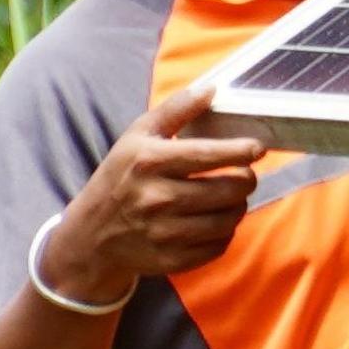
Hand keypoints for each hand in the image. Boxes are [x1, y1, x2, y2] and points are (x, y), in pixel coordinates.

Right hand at [46, 82, 267, 298]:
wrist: (91, 234)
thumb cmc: (120, 176)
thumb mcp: (137, 136)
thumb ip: (176, 109)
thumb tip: (212, 88)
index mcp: (149, 162)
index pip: (207, 155)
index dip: (240, 151)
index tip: (257, 148)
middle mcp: (156, 198)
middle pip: (227, 190)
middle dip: (246, 180)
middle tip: (244, 175)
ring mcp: (163, 232)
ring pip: (228, 220)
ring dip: (238, 207)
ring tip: (231, 198)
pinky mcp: (171, 259)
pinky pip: (218, 246)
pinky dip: (225, 233)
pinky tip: (215, 221)